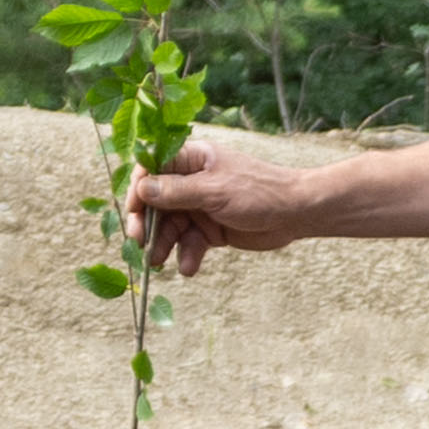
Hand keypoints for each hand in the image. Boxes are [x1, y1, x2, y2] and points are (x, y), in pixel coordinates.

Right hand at [124, 132, 297, 279]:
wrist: (295, 214)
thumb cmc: (259, 191)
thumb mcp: (214, 190)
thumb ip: (176, 192)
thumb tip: (142, 189)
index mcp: (191, 159)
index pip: (151, 169)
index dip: (138, 190)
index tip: (133, 211)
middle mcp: (191, 181)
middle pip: (155, 202)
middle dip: (146, 224)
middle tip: (139, 244)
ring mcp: (199, 206)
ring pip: (169, 226)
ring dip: (162, 244)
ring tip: (158, 263)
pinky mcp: (209, 229)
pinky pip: (188, 243)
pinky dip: (186, 255)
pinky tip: (189, 268)